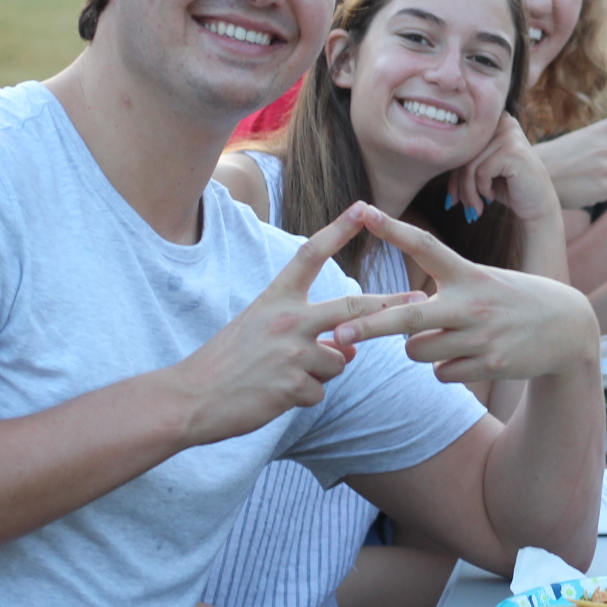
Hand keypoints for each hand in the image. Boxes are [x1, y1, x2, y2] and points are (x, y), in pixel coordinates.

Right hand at [170, 204, 429, 444]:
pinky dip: (304, 397)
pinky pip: (320, 391)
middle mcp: (287, 320)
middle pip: (354, 308)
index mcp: (275, 298)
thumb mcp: (261, 330)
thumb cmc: (225, 362)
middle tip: (418, 297)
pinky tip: (274, 396)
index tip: (363, 206)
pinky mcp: (293, 385)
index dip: (338, 229)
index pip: (310, 255)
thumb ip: (305, 329)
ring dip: (323, 371)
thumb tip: (349, 347)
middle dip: (390, 304)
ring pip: (340, 360)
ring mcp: (292, 353)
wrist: (188, 400)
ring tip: (282, 376)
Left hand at [333, 206, 599, 383]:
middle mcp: (472, 303)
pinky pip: (441, 373)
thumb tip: (402, 315)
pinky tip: (473, 356)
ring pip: (418, 352)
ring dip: (422, 348)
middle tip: (337, 330)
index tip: (361, 211)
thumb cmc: (516, 300)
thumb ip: (446, 290)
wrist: (570, 329)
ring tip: (451, 338)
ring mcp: (481, 337)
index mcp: (469, 274)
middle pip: (409, 318)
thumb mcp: (485, 280)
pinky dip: (447, 368)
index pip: (425, 246)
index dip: (391, 229)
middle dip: (370, 325)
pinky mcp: (489, 365)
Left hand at [449, 113, 561, 224]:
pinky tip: (492, 197)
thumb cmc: (508, 188)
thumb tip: (431, 162)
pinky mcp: (513, 150)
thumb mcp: (483, 170)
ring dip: (469, 192)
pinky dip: (483, 189)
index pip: (463, 146)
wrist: (538, 205)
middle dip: (459, 185)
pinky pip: (481, 171)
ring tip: (475, 207)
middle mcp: (504, 122)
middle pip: (464, 154)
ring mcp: (510, 134)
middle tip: (462, 206)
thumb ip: (463, 160)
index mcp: (496, 121)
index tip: (453, 198)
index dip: (453, 173)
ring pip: (469, 165)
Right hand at [533, 80, 606, 209]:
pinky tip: (575, 189)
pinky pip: (606, 195)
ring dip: (603, 182)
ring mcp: (605, 170)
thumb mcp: (581, 146)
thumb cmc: (553, 159)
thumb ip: (606, 153)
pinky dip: (592, 195)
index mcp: (601, 131)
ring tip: (578, 178)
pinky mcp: (600, 191)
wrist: (525, 174)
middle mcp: (606, 148)